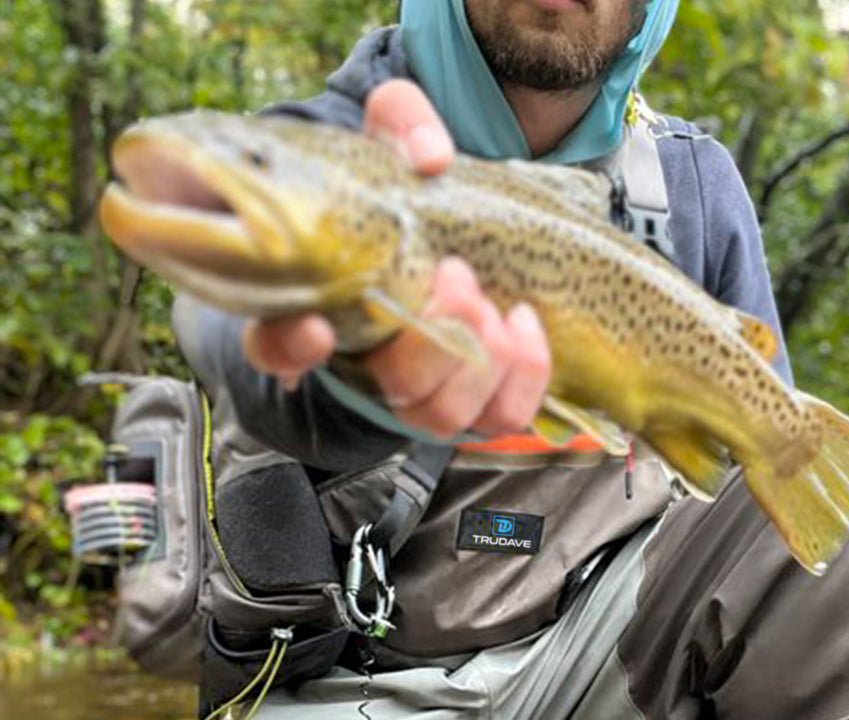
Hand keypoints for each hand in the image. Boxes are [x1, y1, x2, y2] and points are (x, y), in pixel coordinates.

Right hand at [241, 79, 550, 438]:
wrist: (457, 242)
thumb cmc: (410, 201)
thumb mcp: (395, 147)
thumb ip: (400, 126)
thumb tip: (431, 158)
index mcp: (319, 311)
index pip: (277, 350)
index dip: (290, 348)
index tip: (316, 327)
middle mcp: (368, 365)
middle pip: (390, 385)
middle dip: (431, 340)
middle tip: (456, 276)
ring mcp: (424, 393)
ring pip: (443, 414)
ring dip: (479, 358)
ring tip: (494, 304)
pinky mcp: (479, 403)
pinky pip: (503, 416)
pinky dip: (525, 372)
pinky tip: (524, 322)